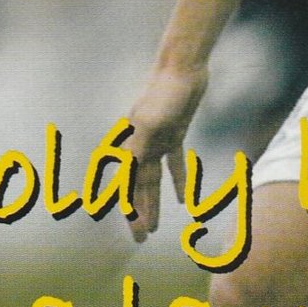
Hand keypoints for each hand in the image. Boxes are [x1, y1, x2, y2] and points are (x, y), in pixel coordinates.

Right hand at [124, 62, 207, 240]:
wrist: (182, 67)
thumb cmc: (164, 92)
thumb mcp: (150, 120)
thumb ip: (138, 145)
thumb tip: (125, 171)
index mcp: (131, 146)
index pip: (126, 185)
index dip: (127, 209)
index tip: (134, 231)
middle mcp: (140, 146)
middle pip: (137, 188)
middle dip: (138, 213)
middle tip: (140, 240)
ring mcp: (156, 141)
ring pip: (153, 181)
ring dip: (153, 203)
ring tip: (155, 228)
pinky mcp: (174, 134)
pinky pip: (173, 165)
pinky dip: (177, 181)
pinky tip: (182, 200)